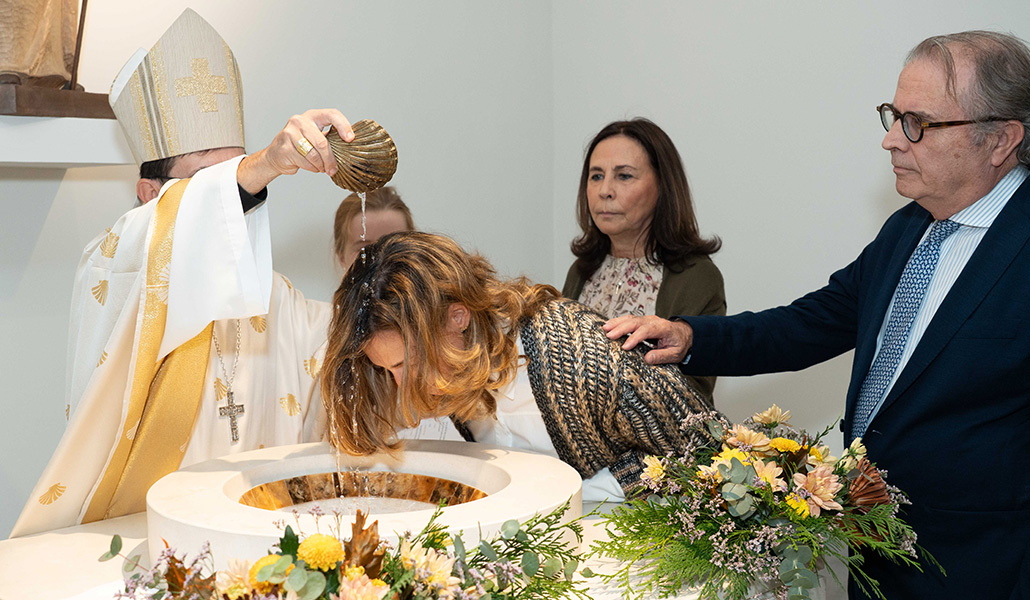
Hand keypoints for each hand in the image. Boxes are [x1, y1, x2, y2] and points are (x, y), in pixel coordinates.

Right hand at [237, 109, 353, 192]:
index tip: (350, 139)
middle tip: (334, 169)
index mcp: (312, 116)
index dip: (343, 126)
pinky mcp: (285, 147)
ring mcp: (290, 133)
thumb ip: (330, 139)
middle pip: (322, 142)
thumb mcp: (316, 137)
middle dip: (330, 159)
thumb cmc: (300, 145)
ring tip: (322, 168)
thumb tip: (350, 148)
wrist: (276, 155)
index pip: (332, 114)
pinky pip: (305, 162)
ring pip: (314, 155)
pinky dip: (312, 168)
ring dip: (321, 166)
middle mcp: (300, 121)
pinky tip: (311, 166)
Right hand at [603, 315, 693, 364]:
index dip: (635, 338)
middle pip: (635, 322)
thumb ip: (661, 356)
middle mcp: (654, 321)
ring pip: (630, 318)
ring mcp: (647, 320)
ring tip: (605, 328)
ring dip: (617, 323)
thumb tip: (647, 359)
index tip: (625, 347)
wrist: (685, 334)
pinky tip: (609, 325)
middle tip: (609, 336)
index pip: (647, 330)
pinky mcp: (642, 321)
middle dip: (621, 328)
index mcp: (663, 328)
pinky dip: (618, 322)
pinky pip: (629, 320)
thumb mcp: (675, 354)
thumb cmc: (679, 344)